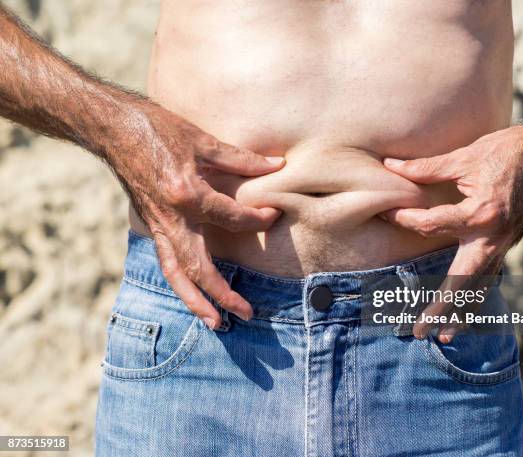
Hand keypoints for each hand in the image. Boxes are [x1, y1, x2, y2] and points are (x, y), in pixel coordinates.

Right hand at [111, 102, 284, 328]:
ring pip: (176, 274)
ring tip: (216, 324)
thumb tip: (277, 165)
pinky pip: (166, 262)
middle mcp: (171, 218)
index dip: (258, 218)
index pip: (233, 218)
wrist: (111, 128)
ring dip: (196, 302)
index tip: (273, 215)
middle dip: (223, 295)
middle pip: (199, 267)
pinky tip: (193, 294)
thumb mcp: (201, 139)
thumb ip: (241, 159)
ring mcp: (158, 226)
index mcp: (187, 194)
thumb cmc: (156, 129)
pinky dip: (180, 282)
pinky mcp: (151, 226)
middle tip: (247, 313)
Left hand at [383, 125, 522, 341]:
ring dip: (460, 313)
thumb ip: (425, 168)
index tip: (388, 212)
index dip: (405, 218)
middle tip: (418, 332)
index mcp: (481, 213)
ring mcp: (503, 245)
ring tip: (441, 337)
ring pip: (478, 287)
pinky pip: (489, 278)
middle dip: (439, 307)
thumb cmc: (510, 152)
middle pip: (460, 280)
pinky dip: (476, 298)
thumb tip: (389, 165)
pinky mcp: (507, 245)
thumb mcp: (466, 156)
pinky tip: (465, 314)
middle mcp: (493, 237)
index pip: (431, 224)